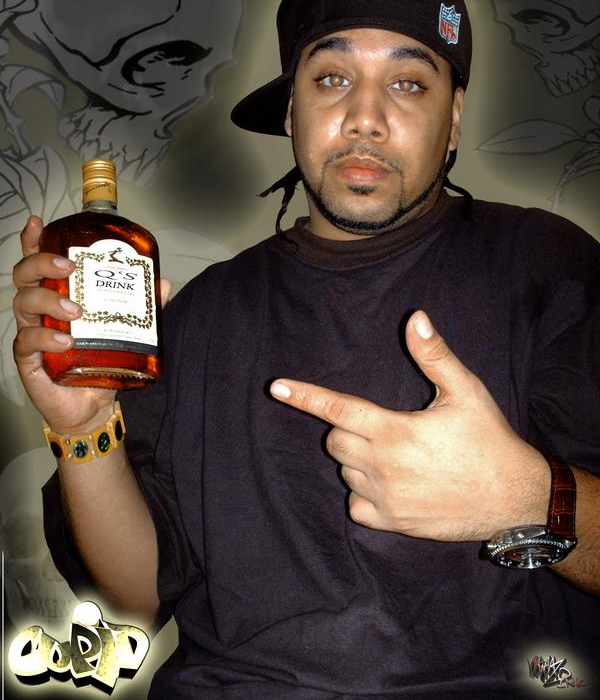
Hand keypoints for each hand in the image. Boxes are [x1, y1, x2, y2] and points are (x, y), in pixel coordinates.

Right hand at [12, 215, 170, 434]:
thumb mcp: (124, 328)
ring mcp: (32, 333)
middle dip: (42, 263)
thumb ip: (142, 305)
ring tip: (76, 310)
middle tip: (69, 268)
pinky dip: (44, 338)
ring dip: (49, 300)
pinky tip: (64, 341)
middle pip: (25, 275)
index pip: (39, 263)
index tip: (39, 222)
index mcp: (57, 295)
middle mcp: (39, 311)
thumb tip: (164, 283)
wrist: (93, 407)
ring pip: (23, 302)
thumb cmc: (99, 361)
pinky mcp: (29, 360)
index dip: (34, 241)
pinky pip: (26, 341)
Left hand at [270, 311, 549, 541]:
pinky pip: (355, 507)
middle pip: (336, 440)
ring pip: (345, 472)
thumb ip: (433, 355)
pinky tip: (390, 484)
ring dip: (358, 459)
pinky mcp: (393, 523)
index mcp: (393, 430)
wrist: (513, 498)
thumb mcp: (466, 391)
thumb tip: (415, 317)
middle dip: (348, 428)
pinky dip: (363, 493)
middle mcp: (382, 467)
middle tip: (384, 425)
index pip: (337, 409)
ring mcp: (385, 499)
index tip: (277, 387)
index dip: (304, 395)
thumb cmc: (488, 439)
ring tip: (397, 454)